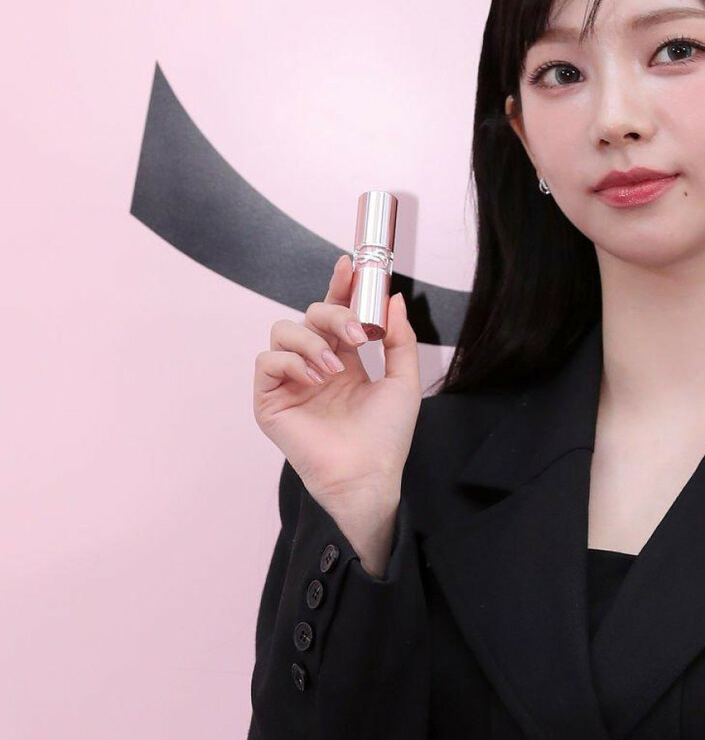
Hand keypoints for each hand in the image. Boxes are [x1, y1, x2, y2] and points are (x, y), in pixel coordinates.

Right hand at [252, 254, 421, 511]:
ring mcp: (290, 383)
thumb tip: (393, 298)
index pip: (335, 313)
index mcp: (344, 361)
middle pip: (308, 315)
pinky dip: (290, 362)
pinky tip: (315, 380)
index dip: (340, 287)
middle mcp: (314, 367)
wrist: (368, 475)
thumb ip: (400, 339)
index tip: (350, 265)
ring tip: (334, 369)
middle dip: (332, 314)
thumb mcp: (403, 381)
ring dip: (311, 341)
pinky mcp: (270, 401)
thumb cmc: (387, 437)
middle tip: (355, 334)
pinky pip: (267, 362)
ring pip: (282, 331)